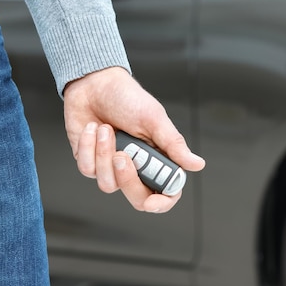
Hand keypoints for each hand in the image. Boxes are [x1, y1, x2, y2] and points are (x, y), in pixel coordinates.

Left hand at [63, 67, 204, 212]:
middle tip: (122, 155)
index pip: (165, 193)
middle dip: (128, 180)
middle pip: (137, 198)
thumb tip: (197, 164)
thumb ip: (174, 145)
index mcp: (157, 159)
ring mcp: (112, 167)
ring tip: (106, 129)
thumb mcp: (155, 119)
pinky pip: (88, 169)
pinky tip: (92, 129)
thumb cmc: (127, 97)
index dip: (162, 203)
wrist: (93, 83)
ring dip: (104, 154)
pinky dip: (88, 147)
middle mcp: (136, 167)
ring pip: (108, 184)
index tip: (153, 202)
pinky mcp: (90, 161)